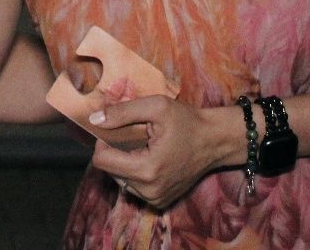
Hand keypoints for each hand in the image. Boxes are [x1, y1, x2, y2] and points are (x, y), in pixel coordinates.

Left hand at [89, 96, 237, 208]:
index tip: (117, 130)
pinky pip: (133, 186)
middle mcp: (149, 190)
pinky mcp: (160, 202)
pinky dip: (135, 172)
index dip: (103, 142)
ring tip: (145, 147)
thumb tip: (94, 119)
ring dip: (125, 162)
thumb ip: (122, 112)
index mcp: (147, 169)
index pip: (102, 161)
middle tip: (136, 137)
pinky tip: (151, 159)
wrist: (216, 141)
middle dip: (116, 151)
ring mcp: (155, 199)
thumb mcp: (156, 106)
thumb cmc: (188, 121)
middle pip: (109, 170)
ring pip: (120, 179)